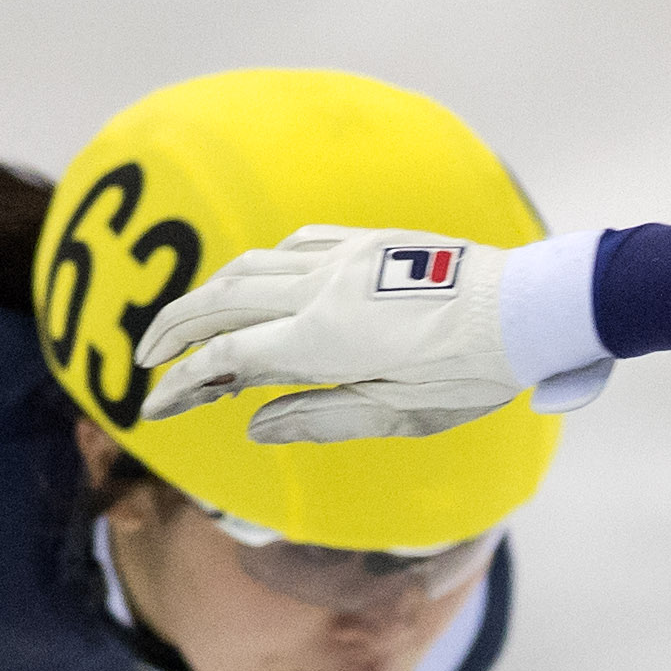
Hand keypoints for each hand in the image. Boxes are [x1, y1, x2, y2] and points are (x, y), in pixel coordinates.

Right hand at [138, 225, 542, 443]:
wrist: (527, 311)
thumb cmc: (469, 375)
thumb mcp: (397, 417)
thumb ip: (318, 418)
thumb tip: (252, 425)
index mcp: (321, 341)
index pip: (227, 360)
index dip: (181, 384)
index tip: (153, 408)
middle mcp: (320, 290)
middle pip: (220, 303)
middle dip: (173, 331)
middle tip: (143, 360)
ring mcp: (342, 260)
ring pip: (249, 268)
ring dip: (205, 295)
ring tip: (183, 322)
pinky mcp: (366, 245)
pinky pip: (292, 248)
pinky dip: (258, 268)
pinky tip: (254, 284)